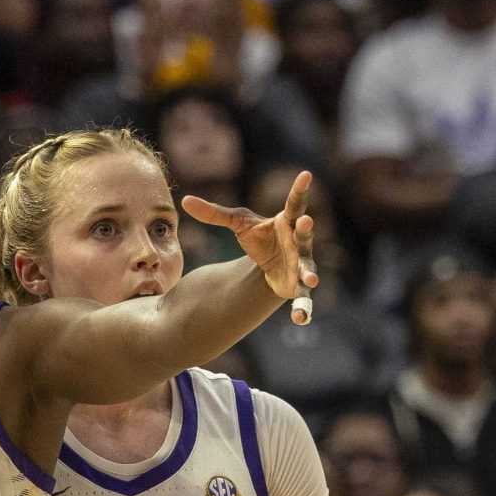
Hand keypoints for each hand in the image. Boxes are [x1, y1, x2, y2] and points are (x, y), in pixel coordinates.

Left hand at [184, 171, 317, 309]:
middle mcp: (299, 242)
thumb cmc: (259, 238)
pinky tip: (300, 321)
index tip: (306, 175)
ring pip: (308, 268)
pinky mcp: (297, 286)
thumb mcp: (238, 224)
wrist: (268, 266)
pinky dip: (303, 310)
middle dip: (306, 230)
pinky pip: (303, 299)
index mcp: (287, 222)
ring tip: (311, 280)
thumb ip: (214, 214)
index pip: (294, 203)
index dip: (300, 189)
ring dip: (310, 273)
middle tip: (305, 221)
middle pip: (304, 235)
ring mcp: (301, 264)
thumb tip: (184, 201)